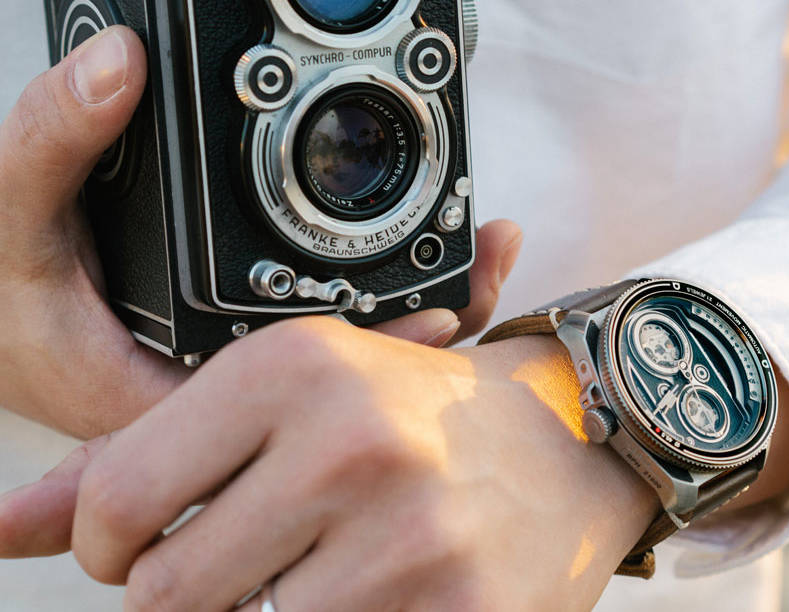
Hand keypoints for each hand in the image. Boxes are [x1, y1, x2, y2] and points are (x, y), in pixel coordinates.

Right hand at [0, 26, 521, 439]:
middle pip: (348, 390)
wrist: (25, 318)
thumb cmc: (20, 297)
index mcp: (166, 402)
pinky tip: (451, 261)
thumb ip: (50, 142)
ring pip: (355, 370)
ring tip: (488, 258)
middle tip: (487, 267)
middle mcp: (226, 407)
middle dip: (426, 333)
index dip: (377, 365)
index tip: (443, 314)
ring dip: (426, 315)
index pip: (297, 409)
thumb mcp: (15, 221)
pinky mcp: (264, 354)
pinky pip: (343, 341)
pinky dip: (397, 303)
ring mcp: (254, 382)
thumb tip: (117, 62)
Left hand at [3, 319, 660, 608]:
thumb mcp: (280, 403)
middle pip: (165, 595)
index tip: (141, 543)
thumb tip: (5, 528)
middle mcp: (350, 444)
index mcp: (294, 368)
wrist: (565, 445)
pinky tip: (374, 592)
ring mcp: (409, 542)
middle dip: (188, 590)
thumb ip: (135, 461)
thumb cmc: (407, 415)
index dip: (105, 543)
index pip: (115, 501)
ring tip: (323, 568)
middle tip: (246, 558)